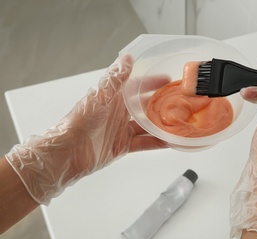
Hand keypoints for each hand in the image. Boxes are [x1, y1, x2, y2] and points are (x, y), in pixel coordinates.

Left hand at [5, 54, 168, 204]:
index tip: (168, 80)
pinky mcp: (122, 146)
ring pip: (147, 125)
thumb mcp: (100, 96)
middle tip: (179, 102)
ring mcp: (121, 130)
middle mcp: (119, 113)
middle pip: (144, 106)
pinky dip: (157, 142)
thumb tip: (127, 57)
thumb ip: (115, 78)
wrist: (67, 154)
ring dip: (161, 124)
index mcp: (113, 98)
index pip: (136, 86)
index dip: (151, 82)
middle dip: (161, 103)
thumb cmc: (79, 122)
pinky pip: (144, 143)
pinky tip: (170, 142)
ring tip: (179, 122)